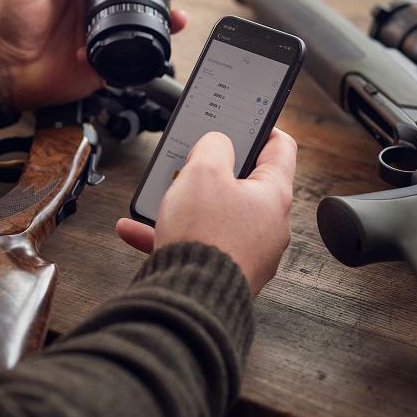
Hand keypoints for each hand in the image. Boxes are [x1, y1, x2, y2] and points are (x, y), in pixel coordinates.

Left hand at [0, 0, 195, 111]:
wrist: (0, 65)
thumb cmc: (4, 18)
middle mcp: (95, 3)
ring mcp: (102, 31)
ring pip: (145, 19)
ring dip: (168, 13)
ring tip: (180, 8)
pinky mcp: (105, 59)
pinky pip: (136, 53)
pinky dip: (153, 44)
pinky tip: (163, 34)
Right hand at [114, 129, 296, 294]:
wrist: (190, 297)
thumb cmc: (205, 237)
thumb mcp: (202, 171)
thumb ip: (213, 146)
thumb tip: (216, 144)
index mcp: (273, 195)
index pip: (280, 148)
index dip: (263, 127)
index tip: (246, 119)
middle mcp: (268, 226)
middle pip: (244, 183)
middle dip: (212, 169)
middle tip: (193, 158)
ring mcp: (247, 252)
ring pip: (215, 215)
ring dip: (184, 202)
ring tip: (159, 196)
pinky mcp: (224, 271)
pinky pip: (197, 243)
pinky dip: (169, 233)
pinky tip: (136, 229)